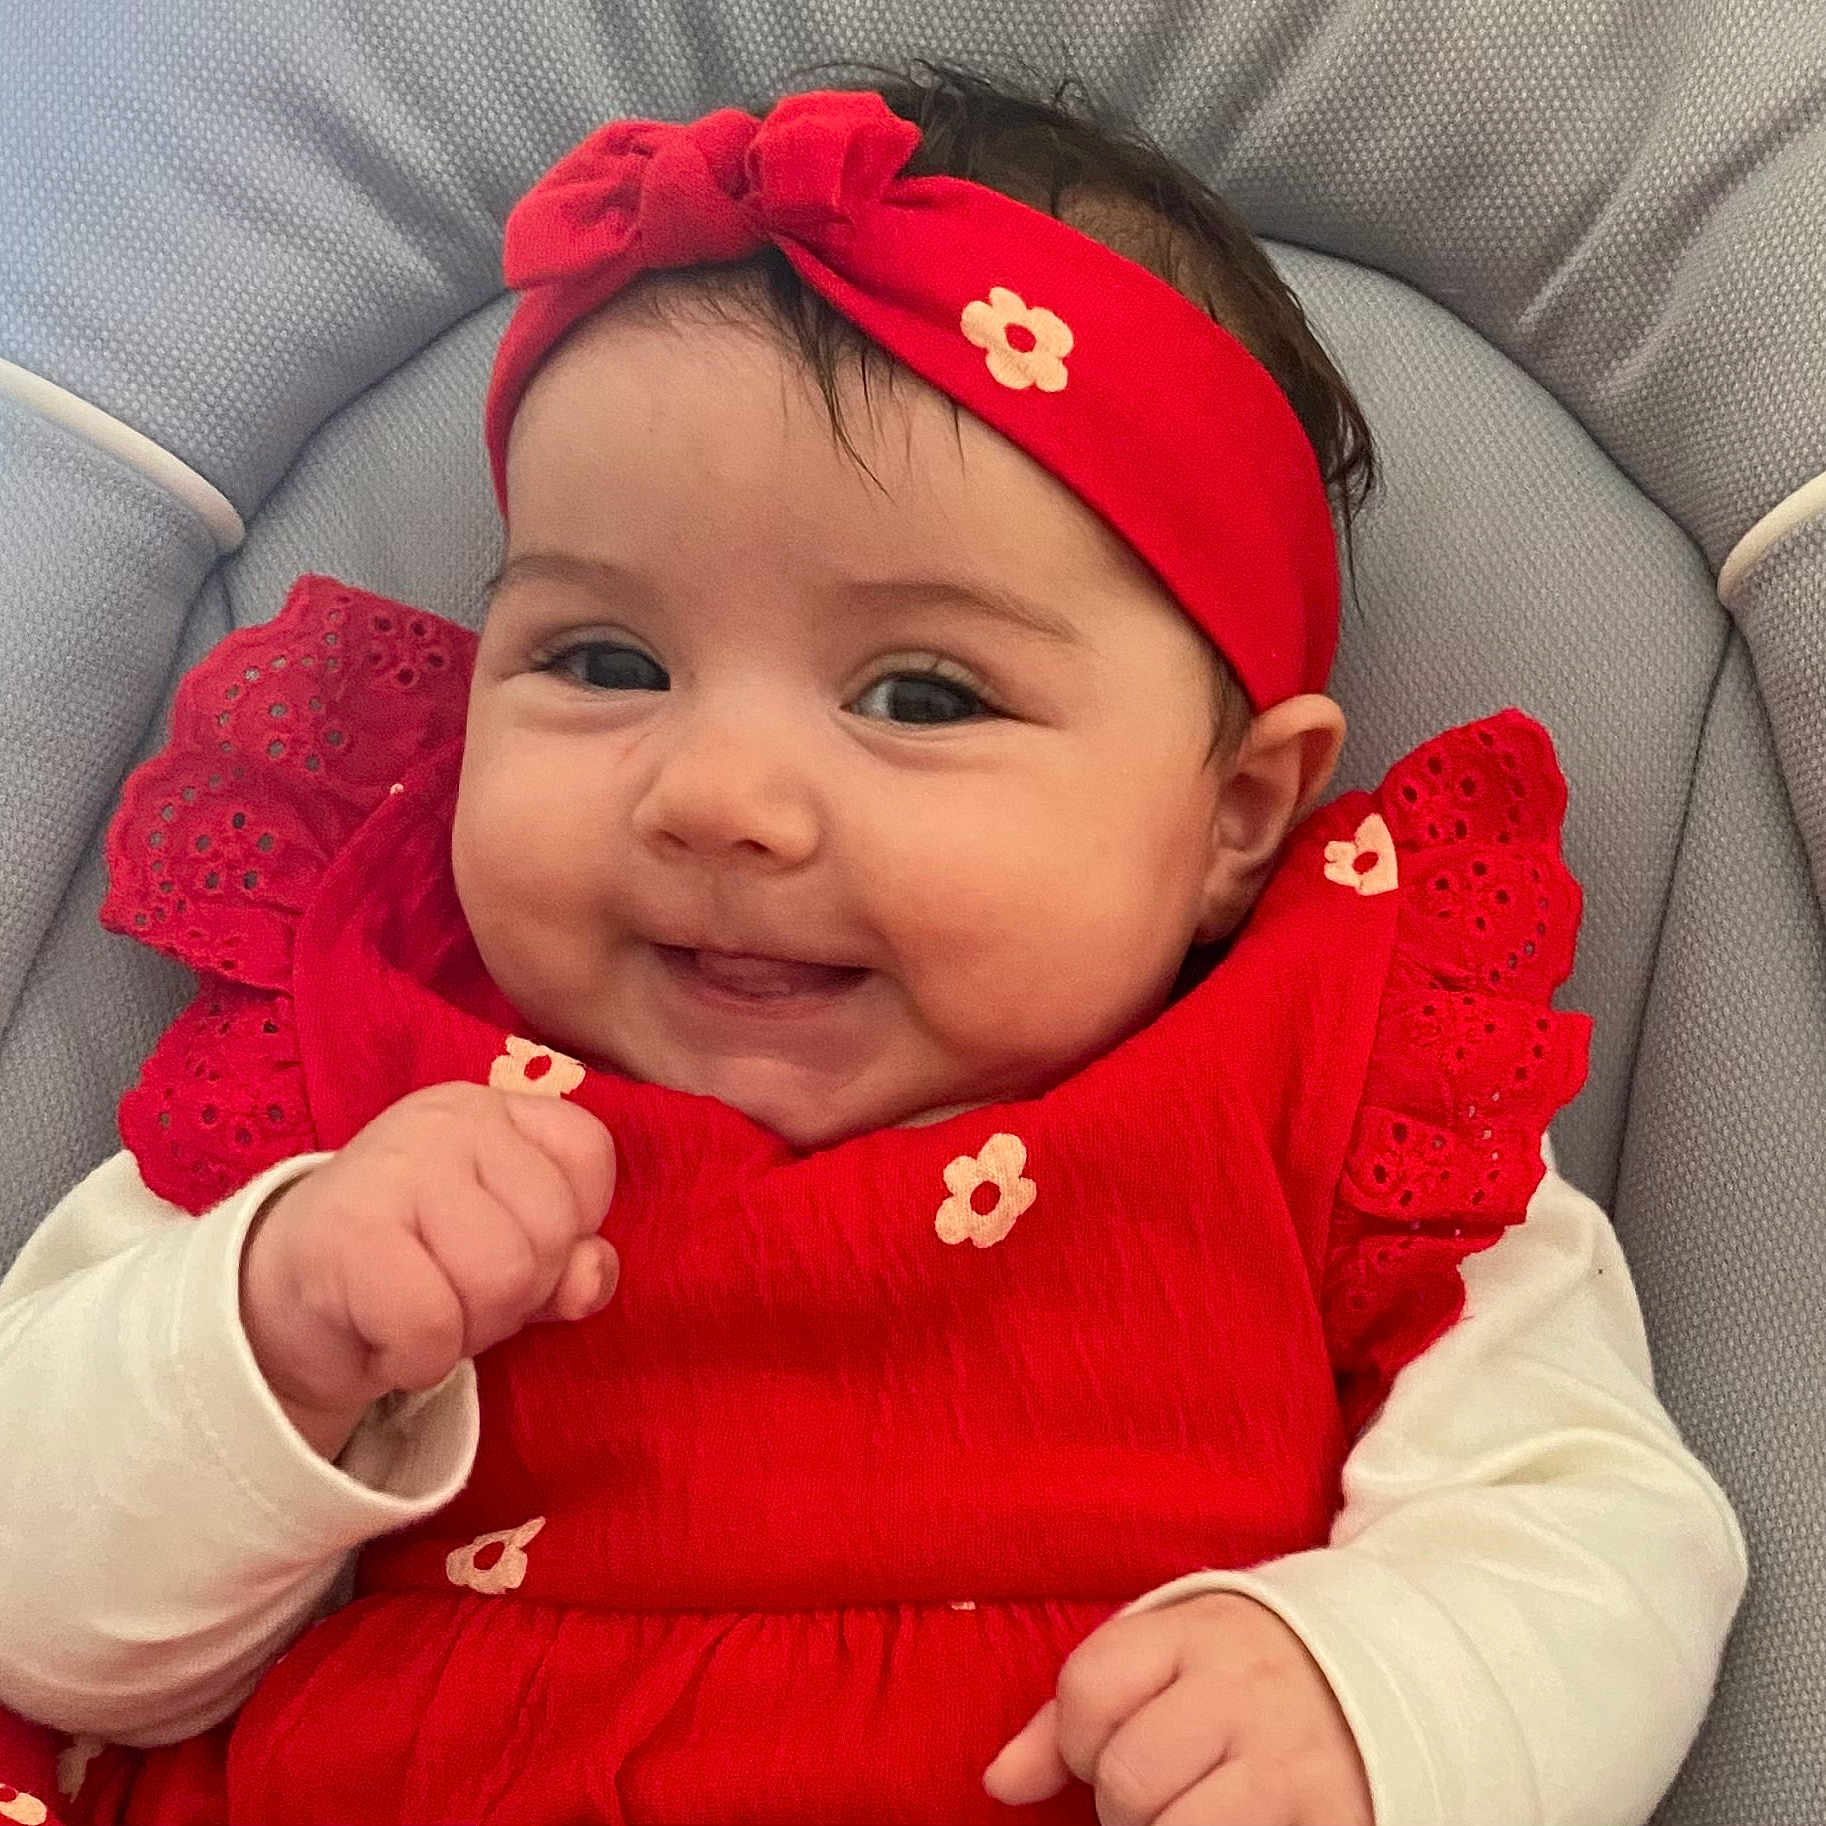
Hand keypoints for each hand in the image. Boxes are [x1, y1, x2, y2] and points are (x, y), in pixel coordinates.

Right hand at [240, 1082, 618, 1458]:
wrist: (285, 1305)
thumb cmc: (419, 1268)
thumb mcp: (511, 1256)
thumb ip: (570, 1263)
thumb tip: (589, 1276)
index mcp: (497, 1109)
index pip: (589, 1156)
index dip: (568, 1229)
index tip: (506, 1242)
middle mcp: (449, 1118)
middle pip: (551, 1231)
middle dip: (517, 1294)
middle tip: (455, 1292)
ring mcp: (395, 1165)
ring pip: (501, 1279)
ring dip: (469, 1330)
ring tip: (424, 1313)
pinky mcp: (346, 1232)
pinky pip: (432, 1325)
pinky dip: (418, 1360)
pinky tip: (385, 1341)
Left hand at [983, 1591, 1371, 1825]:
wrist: (1394, 1670)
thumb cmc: (1249, 1667)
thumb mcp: (1168, 1650)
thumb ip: (1075, 1708)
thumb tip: (999, 1782)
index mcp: (1196, 1630)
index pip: (1088, 1689)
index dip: (1073, 1738)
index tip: (1097, 1746)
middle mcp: (1243, 1690)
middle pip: (1126, 1778)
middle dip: (1121, 1804)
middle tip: (1152, 1793)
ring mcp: (1290, 1760)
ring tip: (1191, 1812)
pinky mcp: (1330, 1819)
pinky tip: (1232, 1823)